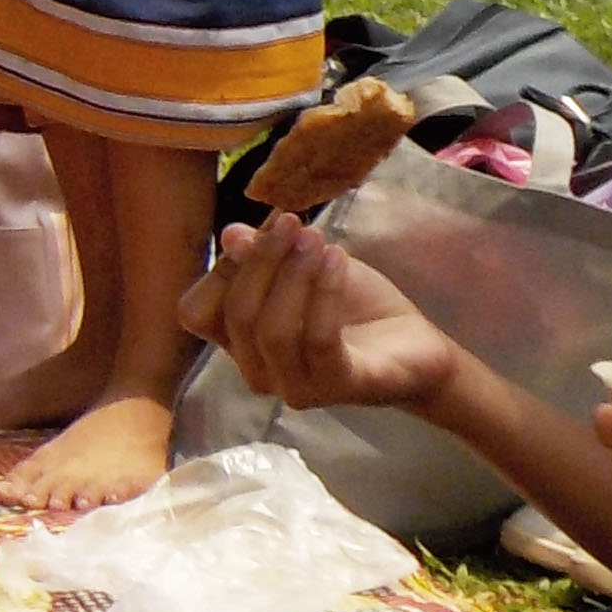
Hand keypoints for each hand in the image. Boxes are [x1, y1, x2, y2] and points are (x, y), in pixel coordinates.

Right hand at [177, 213, 470, 416]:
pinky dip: (324, 292)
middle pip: (236, 315)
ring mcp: (295, 387)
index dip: (220, 268)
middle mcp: (258, 371)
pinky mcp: (337, 388)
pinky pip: (318, 339)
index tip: (256, 230)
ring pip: (271, 330)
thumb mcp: (304, 269)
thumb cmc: (353, 308)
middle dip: (263, 260)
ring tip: (318, 240)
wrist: (414, 345)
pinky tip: (338, 260)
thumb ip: (266, 255)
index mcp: (240, 342)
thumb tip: (231, 235)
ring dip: (293, 274)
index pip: (197, 312)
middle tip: (293, 223)